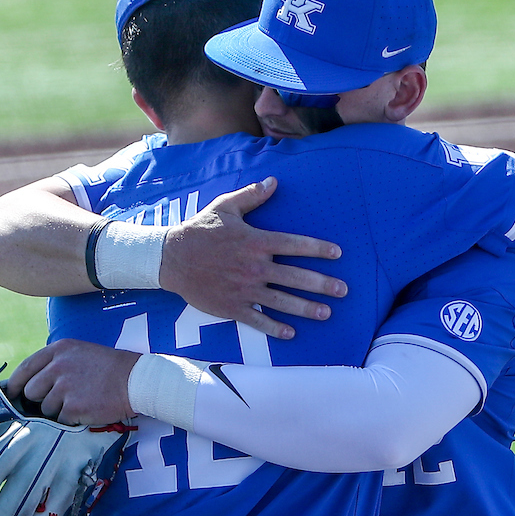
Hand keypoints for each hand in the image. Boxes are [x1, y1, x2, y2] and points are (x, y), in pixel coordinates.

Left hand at [6, 339, 139, 425]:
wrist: (136, 380)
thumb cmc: (110, 368)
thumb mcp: (80, 352)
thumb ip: (55, 362)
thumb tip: (31, 382)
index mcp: (58, 351)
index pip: (25, 368)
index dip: (15, 384)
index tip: (12, 393)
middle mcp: (57, 367)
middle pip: (31, 391)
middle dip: (41, 398)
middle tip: (60, 399)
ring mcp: (64, 388)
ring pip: (45, 408)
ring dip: (58, 410)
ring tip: (80, 401)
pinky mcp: (72, 407)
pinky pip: (60, 419)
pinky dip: (71, 419)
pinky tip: (86, 409)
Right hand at [158, 177, 346, 339]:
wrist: (171, 259)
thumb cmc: (199, 230)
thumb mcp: (225, 207)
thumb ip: (251, 196)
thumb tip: (274, 182)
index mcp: (255, 241)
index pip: (294, 245)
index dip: (318, 249)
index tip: (337, 254)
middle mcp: (254, 267)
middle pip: (295, 277)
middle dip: (322, 284)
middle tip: (343, 291)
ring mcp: (244, 289)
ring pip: (281, 301)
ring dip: (306, 308)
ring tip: (327, 313)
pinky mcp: (232, 306)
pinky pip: (257, 319)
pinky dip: (274, 327)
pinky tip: (290, 333)